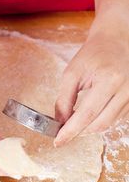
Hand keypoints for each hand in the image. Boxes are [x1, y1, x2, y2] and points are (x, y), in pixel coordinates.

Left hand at [54, 12, 128, 146]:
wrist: (118, 40)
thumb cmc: (94, 54)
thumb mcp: (72, 73)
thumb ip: (64, 99)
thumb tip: (60, 122)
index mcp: (109, 80)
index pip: (87, 115)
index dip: (71, 131)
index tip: (58, 142)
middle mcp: (125, 90)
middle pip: (99, 124)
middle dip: (79, 131)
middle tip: (64, 131)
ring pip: (107, 125)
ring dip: (89, 128)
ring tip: (76, 121)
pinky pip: (115, 120)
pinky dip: (100, 121)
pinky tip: (90, 116)